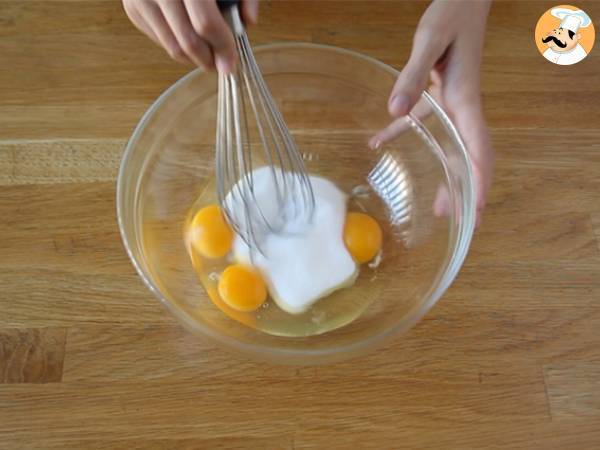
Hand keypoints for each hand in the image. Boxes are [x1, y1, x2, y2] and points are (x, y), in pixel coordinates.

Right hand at [122, 0, 258, 72]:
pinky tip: (188, 36)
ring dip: (194, 58)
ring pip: (172, 46)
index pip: (205, 22)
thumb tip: (248, 22)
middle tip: (221, 64)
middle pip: (187, 40)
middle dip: (209, 59)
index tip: (232, 61)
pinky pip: (160, 40)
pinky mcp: (132, 8)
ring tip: (207, 53)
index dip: (222, 46)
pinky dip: (177, 46)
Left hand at [370, 0, 493, 226]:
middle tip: (460, 223)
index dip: (479, 181)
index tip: (476, 211)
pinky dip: (402, 135)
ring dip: (445, 176)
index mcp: (464, 100)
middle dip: (467, 191)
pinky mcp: (438, 93)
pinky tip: (378, 142)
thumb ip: (413, 75)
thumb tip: (395, 110)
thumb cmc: (451, 16)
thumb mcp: (429, 41)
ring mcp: (451, 102)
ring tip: (436, 207)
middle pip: (469, 157)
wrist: (462, 1)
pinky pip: (422, 123)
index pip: (477, 148)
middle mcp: (463, 107)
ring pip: (450, 148)